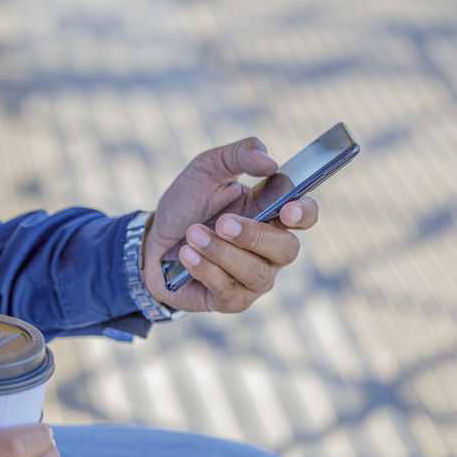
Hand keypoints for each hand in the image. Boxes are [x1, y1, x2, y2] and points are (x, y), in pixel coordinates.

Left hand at [143, 137, 317, 312]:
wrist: (151, 241)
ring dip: (222, 252)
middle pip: (287, 250)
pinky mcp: (232, 300)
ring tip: (192, 234)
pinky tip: (186, 255)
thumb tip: (270, 160)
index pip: (305, 215)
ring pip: (257, 273)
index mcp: (272, 213)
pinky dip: (205, 269)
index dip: (303, 213)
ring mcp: (254, 278)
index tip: (287, 209)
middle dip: (254, 236)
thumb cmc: (186, 205)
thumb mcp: (206, 169)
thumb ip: (239, 155)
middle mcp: (270, 250)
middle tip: (223, 222)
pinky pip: (228, 290)